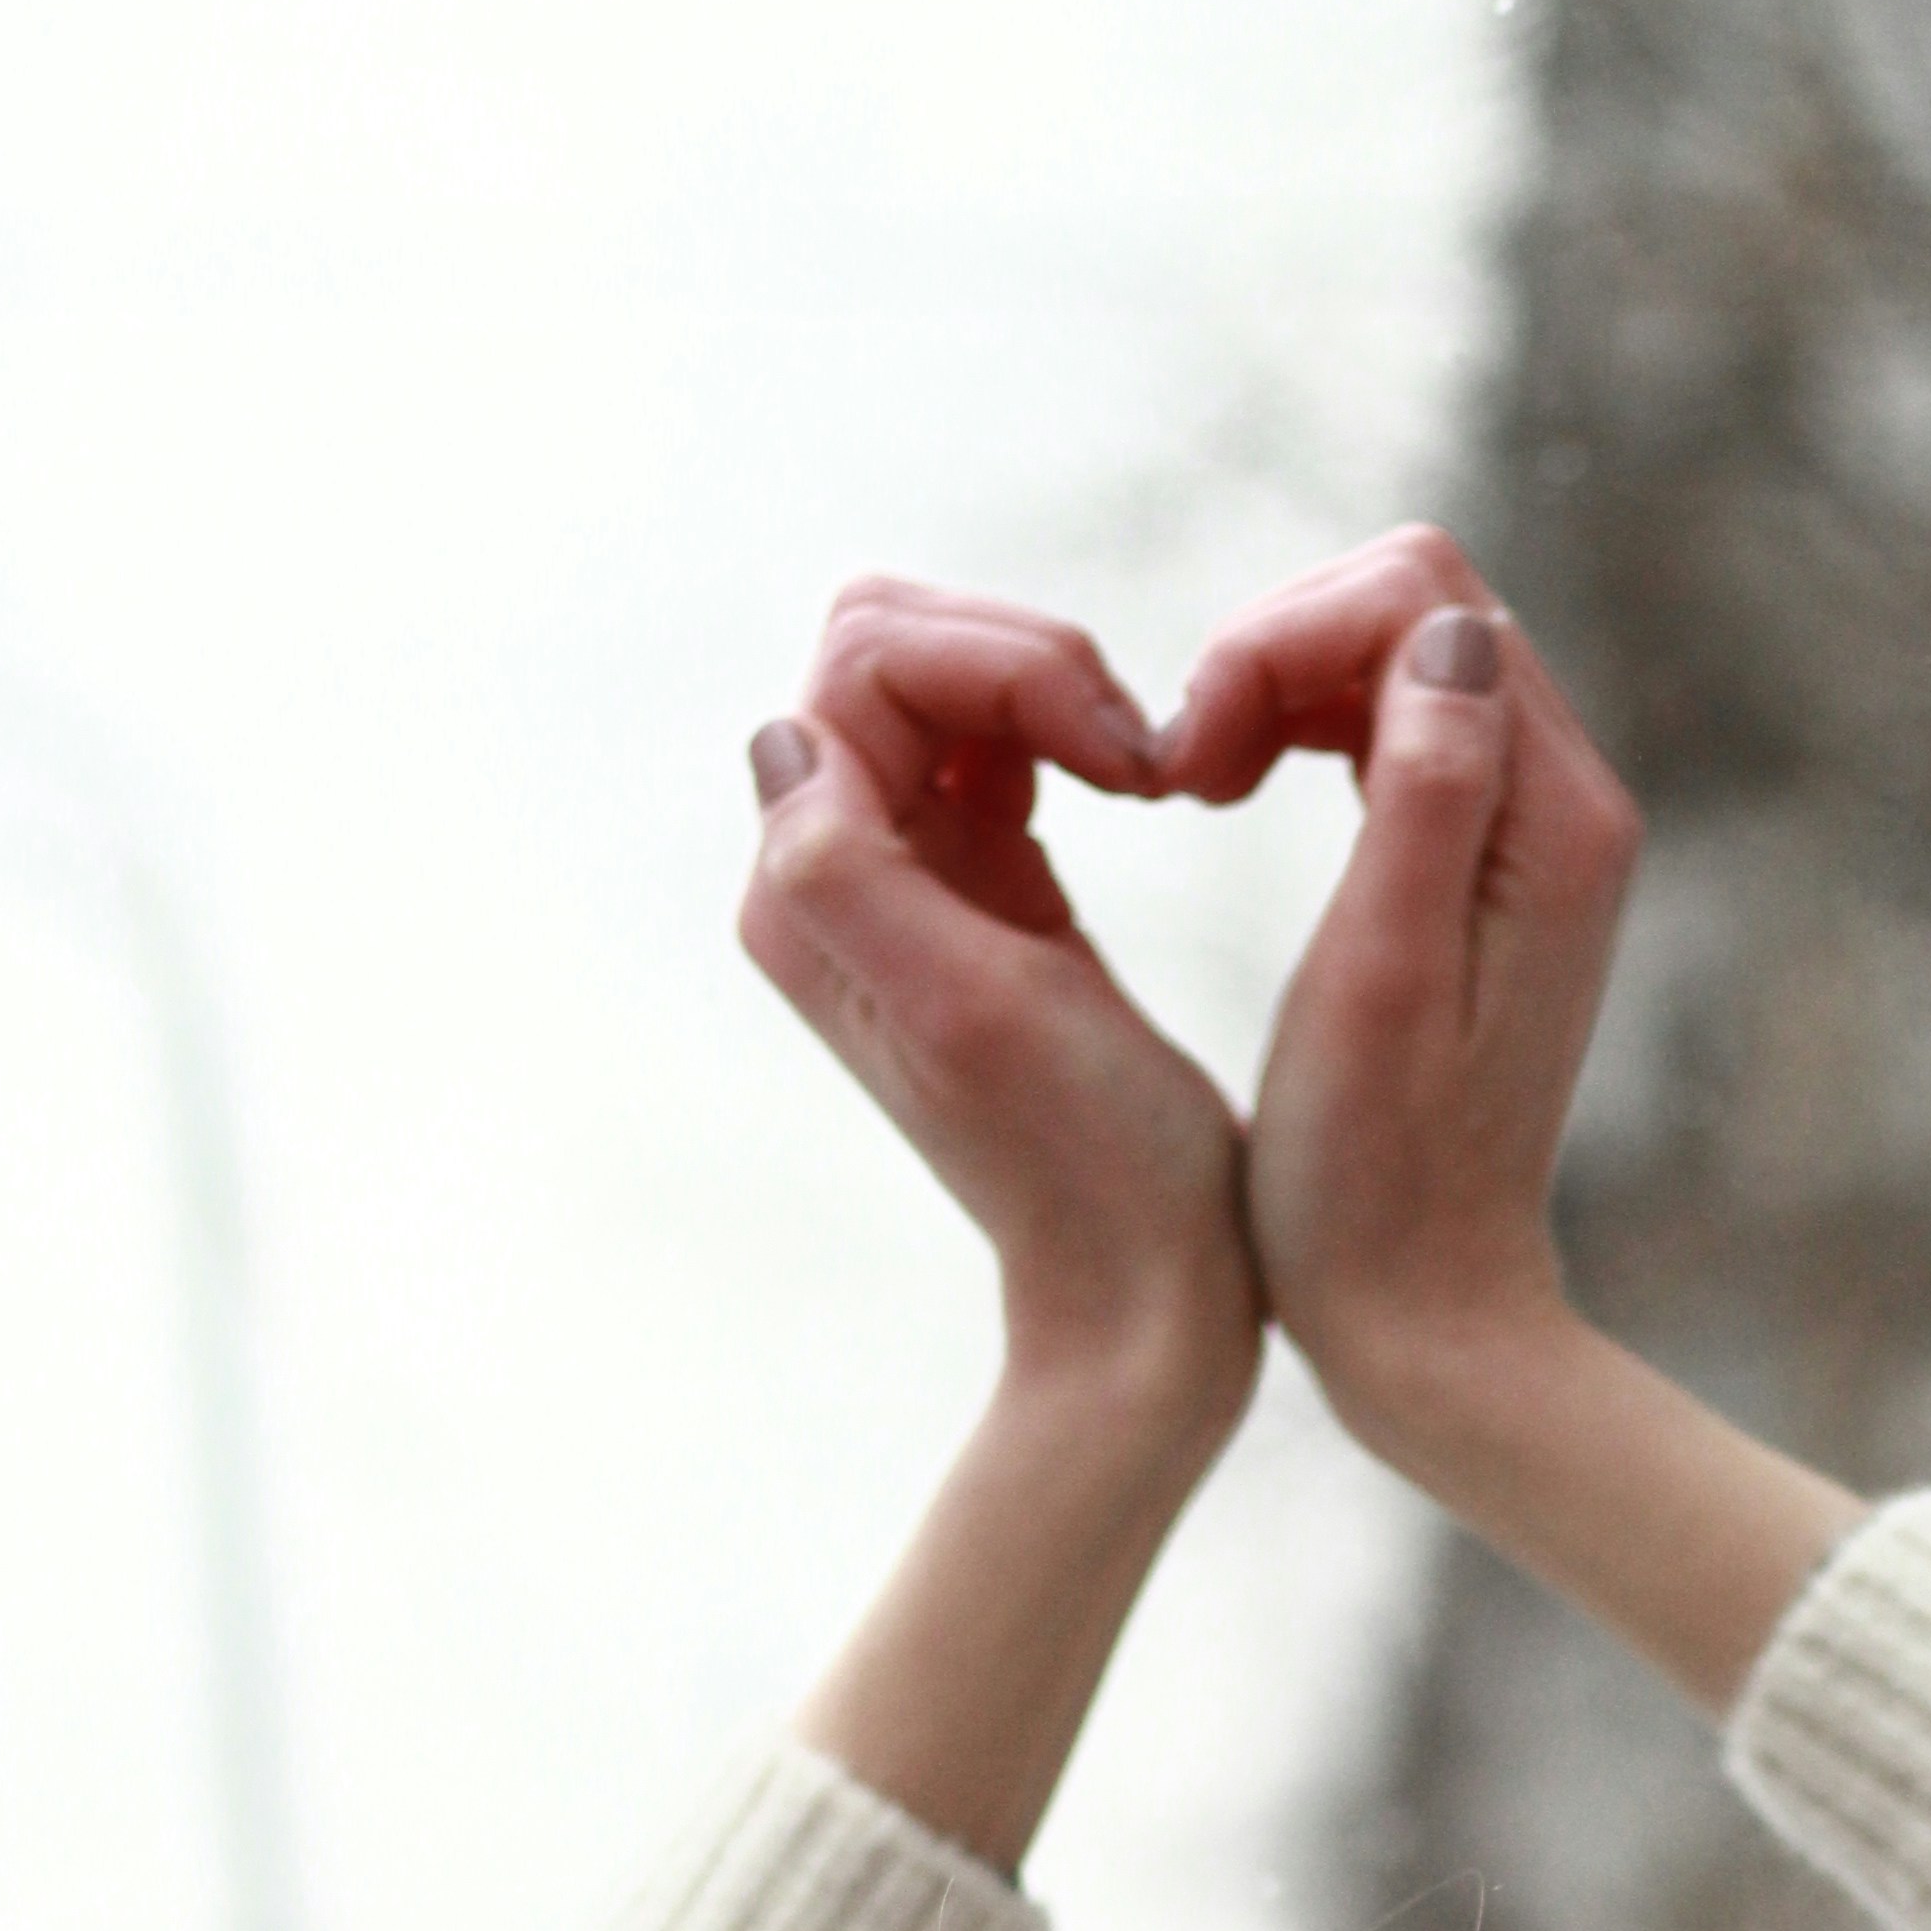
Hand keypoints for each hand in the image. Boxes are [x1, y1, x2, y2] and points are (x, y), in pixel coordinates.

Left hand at [743, 580, 1257, 1469]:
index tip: (1120, 752)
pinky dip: (1067, 729)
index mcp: (810, 889)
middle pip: (890, 644)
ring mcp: (907, 874)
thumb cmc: (1088, 1162)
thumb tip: (785, 740)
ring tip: (1142, 771)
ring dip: (1051, 688)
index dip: (1003, 663)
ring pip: (945, 676)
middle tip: (1133, 748)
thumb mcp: (972, 1010)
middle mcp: (832, 870)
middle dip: (1020, 655)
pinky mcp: (983, 885)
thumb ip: (851, 872)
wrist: (1145, 1287)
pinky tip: (1131, 788)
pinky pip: (997, 739)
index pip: (867, 661)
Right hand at [1164, 526, 1642, 1504]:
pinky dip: (1306, 723)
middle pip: (1417, 602)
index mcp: (1554, 825)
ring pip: (1402, 649)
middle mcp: (1569, 806)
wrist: (1428, 1312)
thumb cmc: (1375, 1182)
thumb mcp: (1379, 981)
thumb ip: (1420, 793)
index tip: (1195, 756)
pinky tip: (1237, 792)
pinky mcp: (1493, 864)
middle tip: (1185, 767)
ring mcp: (1537, 832)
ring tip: (1199, 781)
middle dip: (1278, 645)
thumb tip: (1442, 632)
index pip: (1422, 600)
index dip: (1282, 637)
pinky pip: (1399, 719)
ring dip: (1281, 682)